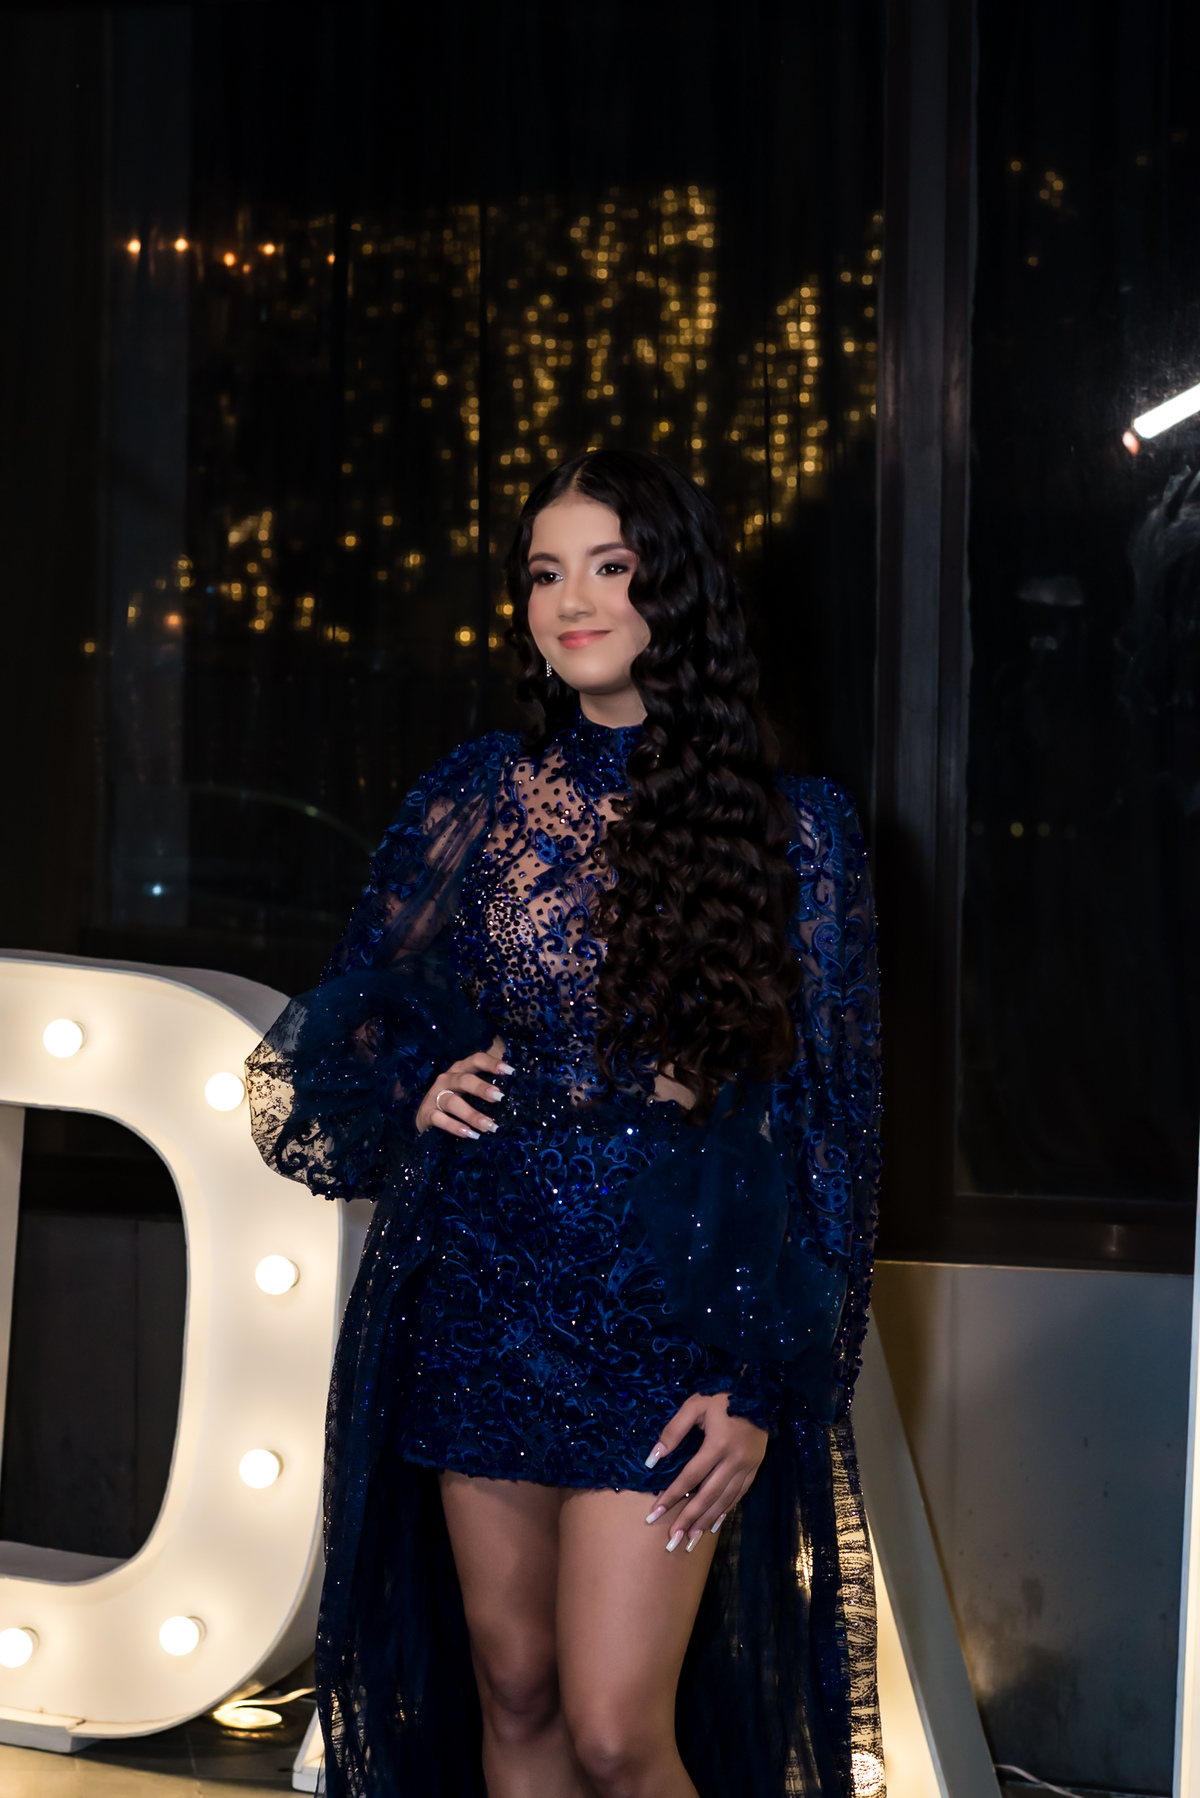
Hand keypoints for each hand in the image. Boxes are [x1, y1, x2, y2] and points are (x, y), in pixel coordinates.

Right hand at [415, 1044, 510, 1139]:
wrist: (425, 1117)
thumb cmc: (456, 1099)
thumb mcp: (472, 1089)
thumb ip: (493, 1084)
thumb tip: (525, 1076)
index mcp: (461, 1070)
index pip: (476, 1060)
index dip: (492, 1063)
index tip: (510, 1071)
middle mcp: (447, 1079)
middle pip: (464, 1079)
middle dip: (481, 1088)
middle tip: (500, 1097)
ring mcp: (435, 1096)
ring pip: (452, 1102)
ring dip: (472, 1114)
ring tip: (490, 1126)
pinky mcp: (427, 1114)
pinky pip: (440, 1119)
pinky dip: (455, 1127)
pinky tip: (469, 1134)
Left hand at [642, 1391, 766, 1551]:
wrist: (760, 1392)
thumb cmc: (722, 1397)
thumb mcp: (695, 1405)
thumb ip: (674, 1431)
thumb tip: (652, 1458)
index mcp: (718, 1444)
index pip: (690, 1477)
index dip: (672, 1496)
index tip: (654, 1514)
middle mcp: (734, 1460)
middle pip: (708, 1496)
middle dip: (688, 1519)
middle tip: (672, 1540)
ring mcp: (747, 1467)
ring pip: (724, 1501)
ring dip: (706, 1522)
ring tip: (690, 1540)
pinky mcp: (755, 1469)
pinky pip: (738, 1496)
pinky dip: (725, 1512)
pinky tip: (713, 1525)